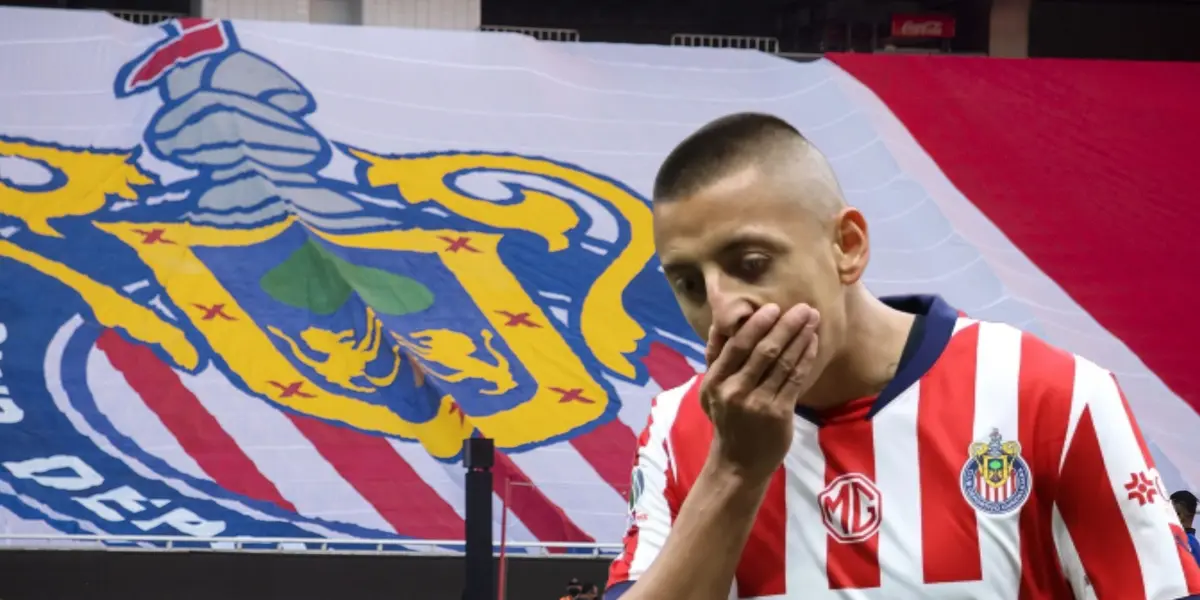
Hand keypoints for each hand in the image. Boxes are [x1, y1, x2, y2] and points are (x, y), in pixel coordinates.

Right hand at [700, 304, 819, 483]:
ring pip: (782, 363)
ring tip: (812, 319)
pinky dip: (805, 358)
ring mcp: (757, 403)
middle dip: (785, 326)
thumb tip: (720, 322)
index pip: (737, 346)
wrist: (738, 462)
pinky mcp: (778, 414)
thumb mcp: (710, 390)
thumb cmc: (726, 419)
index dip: (756, 325)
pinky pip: (795, 380)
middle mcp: (734, 391)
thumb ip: (715, 358)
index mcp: (715, 381)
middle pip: (763, 351)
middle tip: (803, 307)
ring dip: (800, 338)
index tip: (773, 306)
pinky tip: (813, 343)